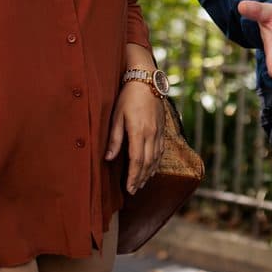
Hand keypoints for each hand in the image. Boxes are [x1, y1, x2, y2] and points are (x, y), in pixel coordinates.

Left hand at [107, 78, 165, 193]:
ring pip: (156, 158)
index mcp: (139, 131)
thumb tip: (108, 158)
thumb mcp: (116, 116)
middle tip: (133, 191)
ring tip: (141, 184)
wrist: (147, 80)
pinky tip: (152, 168)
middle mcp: (152, 134)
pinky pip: (161, 150)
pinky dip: (156, 162)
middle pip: (147, 163)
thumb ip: (114, 139)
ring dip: (149, 173)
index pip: (136, 160)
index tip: (129, 189)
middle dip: (140, 178)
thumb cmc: (128, 96)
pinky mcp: (162, 128)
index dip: (133, 176)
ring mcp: (159, 131)